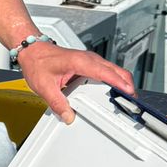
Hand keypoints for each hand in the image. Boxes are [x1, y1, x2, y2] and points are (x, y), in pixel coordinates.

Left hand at [16, 42, 135, 123]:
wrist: (33, 51)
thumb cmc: (38, 62)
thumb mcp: (44, 86)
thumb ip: (57, 103)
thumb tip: (68, 116)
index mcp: (79, 62)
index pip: (105, 72)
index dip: (119, 83)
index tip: (129, 92)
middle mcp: (88, 59)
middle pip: (116, 70)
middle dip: (127, 85)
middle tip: (133, 101)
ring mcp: (90, 61)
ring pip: (114, 70)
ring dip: (123, 83)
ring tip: (127, 99)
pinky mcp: (89, 64)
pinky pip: (107, 71)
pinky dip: (115, 80)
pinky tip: (115, 92)